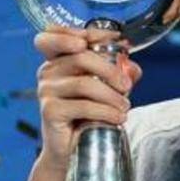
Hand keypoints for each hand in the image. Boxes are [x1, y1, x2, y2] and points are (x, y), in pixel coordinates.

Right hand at [26, 26, 142, 180]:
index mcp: (57, 60)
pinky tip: (118, 118)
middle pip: (81, 57)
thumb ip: (119, 75)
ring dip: (111, 96)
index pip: (59, 34)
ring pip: (85, 84)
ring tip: (125, 108)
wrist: (72, 149)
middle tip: (127, 86)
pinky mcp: (50, 111)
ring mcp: (46, 91)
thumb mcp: (106, 89)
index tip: (115, 37)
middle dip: (110, 70)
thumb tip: (133, 68)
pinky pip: (83, 106)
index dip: (84, 31)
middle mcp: (47, 71)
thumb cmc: (87, 114)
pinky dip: (106, 112)